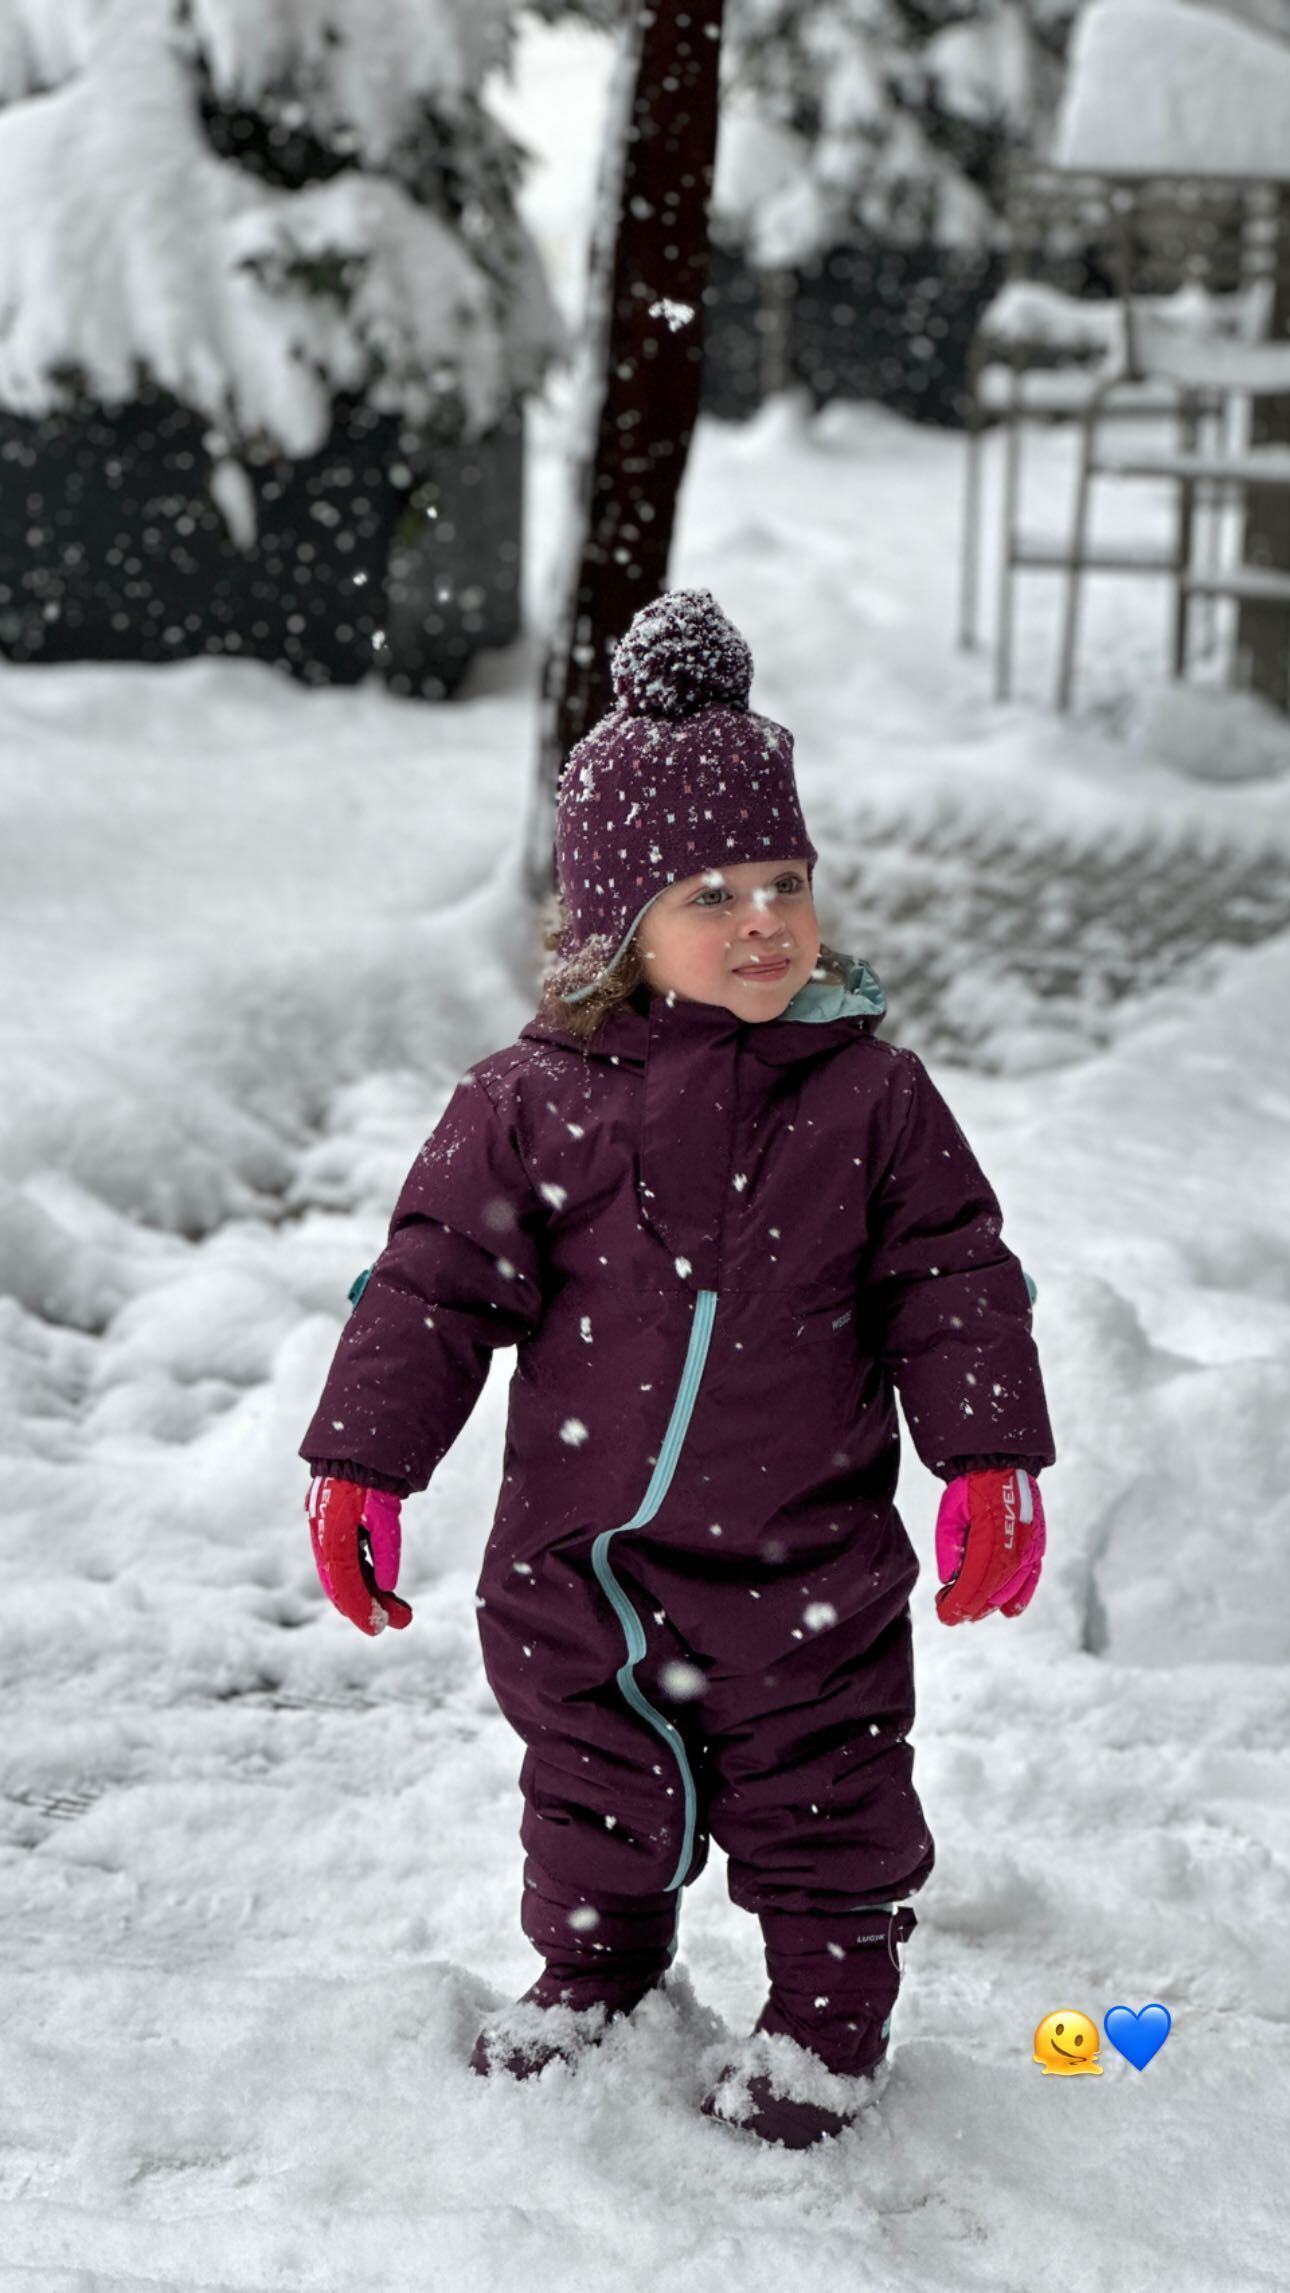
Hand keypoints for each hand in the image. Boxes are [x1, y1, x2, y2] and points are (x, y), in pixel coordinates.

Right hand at [307, 1476, 412, 1635]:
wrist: (362, 1443)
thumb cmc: (375, 1474)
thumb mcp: (386, 1511)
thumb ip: (386, 1547)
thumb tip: (387, 1586)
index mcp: (331, 1532)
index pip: (342, 1582)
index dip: (360, 1608)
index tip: (379, 1628)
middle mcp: (324, 1536)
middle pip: (342, 1584)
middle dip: (370, 1607)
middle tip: (401, 1623)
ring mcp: (329, 1532)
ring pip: (348, 1575)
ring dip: (373, 1594)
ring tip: (403, 1612)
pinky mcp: (338, 1529)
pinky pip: (352, 1562)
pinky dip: (368, 1578)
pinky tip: (386, 1590)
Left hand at [934, 1467, 1044, 1625]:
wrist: (1001, 1464)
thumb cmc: (971, 1487)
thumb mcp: (950, 1511)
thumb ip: (948, 1545)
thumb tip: (948, 1578)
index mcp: (990, 1534)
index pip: (974, 1579)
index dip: (960, 1602)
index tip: (945, 1616)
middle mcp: (1014, 1544)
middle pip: (992, 1589)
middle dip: (971, 1607)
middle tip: (952, 1616)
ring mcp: (1029, 1547)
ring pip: (1011, 1588)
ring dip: (990, 1605)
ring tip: (971, 1613)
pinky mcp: (1038, 1546)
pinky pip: (1032, 1578)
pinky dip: (1021, 1597)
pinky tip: (1008, 1611)